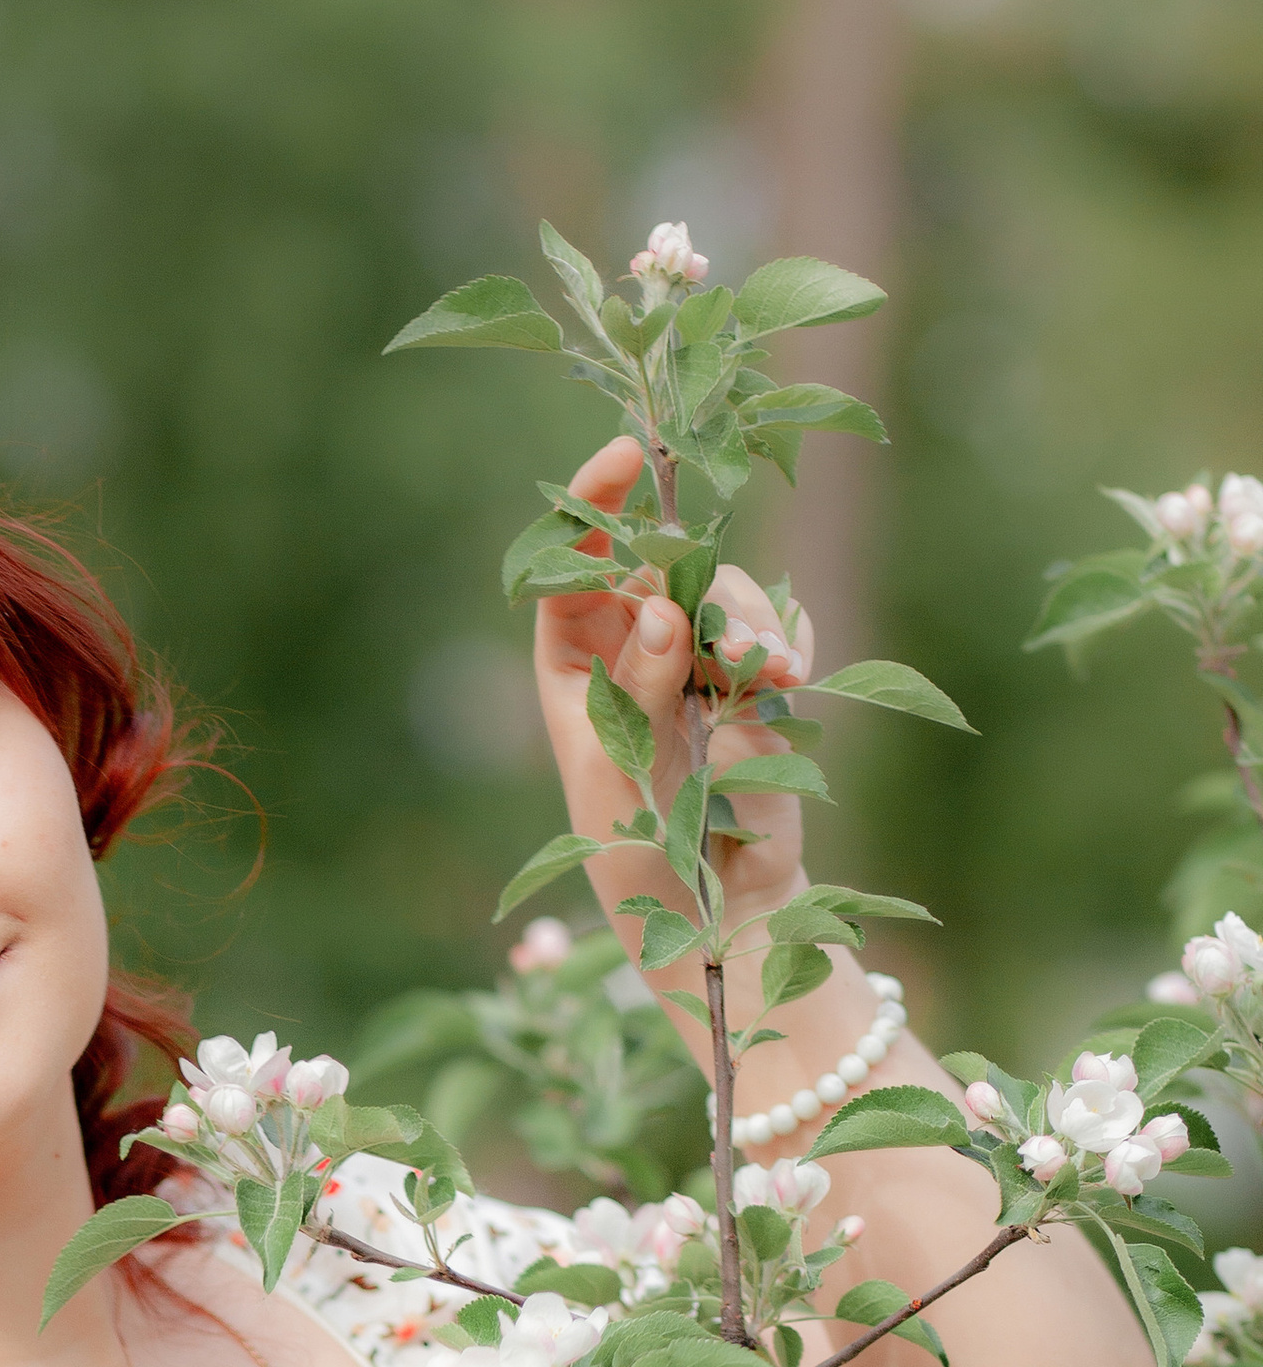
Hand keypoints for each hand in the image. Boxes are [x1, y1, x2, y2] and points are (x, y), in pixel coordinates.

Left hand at [532, 433, 815, 947]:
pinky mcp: (760, 683)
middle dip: (706, 588)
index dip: (597, 503)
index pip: (573, 563)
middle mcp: (635, 646)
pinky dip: (791, 639)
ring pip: (730, 595)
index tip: (630, 456)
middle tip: (734, 646)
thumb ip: (638, 689)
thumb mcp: (619, 774)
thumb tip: (663, 608)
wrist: (716, 910)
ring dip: (753, 622)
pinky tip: (794, 672)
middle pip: (668, 568)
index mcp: (574, 659)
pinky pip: (782, 629)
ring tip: (775, 672)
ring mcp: (701, 661)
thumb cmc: (638, 851)